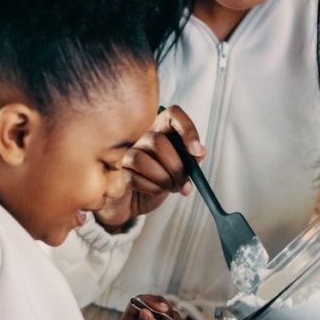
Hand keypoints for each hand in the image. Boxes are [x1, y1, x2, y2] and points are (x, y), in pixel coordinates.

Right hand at [94, 105, 203, 230]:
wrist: (134, 205)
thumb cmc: (157, 183)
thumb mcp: (179, 173)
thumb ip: (190, 161)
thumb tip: (201, 151)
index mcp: (160, 131)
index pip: (172, 115)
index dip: (186, 129)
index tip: (195, 151)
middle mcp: (142, 137)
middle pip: (158, 141)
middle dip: (176, 167)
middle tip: (185, 184)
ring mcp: (127, 152)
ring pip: (143, 160)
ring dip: (162, 179)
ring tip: (169, 188)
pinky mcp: (117, 170)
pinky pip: (134, 177)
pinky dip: (151, 188)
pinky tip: (153, 191)